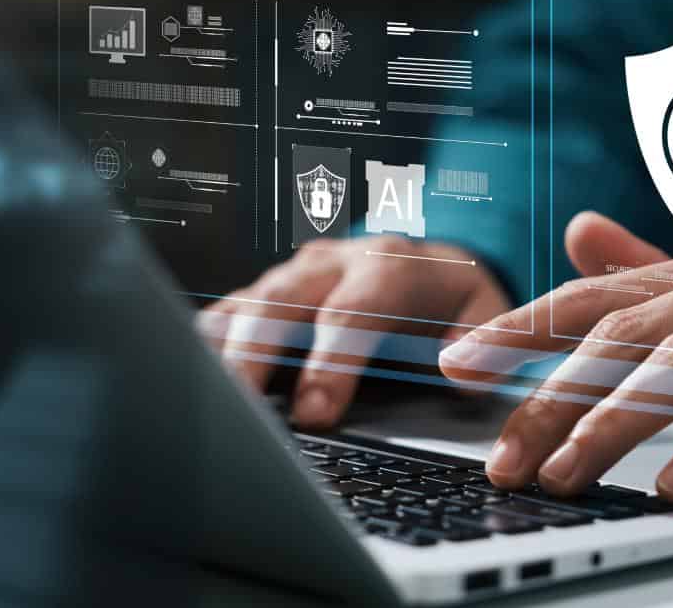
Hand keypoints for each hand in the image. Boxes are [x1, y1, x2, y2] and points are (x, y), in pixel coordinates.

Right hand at [199, 236, 510, 429]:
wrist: (424, 259)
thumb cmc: (449, 297)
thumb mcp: (483, 309)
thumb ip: (482, 338)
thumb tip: (461, 372)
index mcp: (388, 266)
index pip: (352, 313)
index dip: (330, 363)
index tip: (315, 414)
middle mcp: (332, 263)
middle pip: (281, 302)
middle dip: (257, 355)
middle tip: (241, 409)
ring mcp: (292, 275)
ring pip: (245, 305)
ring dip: (221, 351)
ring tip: (203, 396)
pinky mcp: (264, 291)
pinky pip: (227, 312)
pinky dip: (206, 343)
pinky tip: (189, 375)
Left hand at [439, 212, 672, 501]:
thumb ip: (656, 273)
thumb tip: (577, 231)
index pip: (596, 294)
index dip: (521, 326)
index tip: (458, 365)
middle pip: (626, 333)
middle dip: (553, 395)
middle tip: (507, 454)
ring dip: (615, 424)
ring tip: (568, 474)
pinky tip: (672, 484)